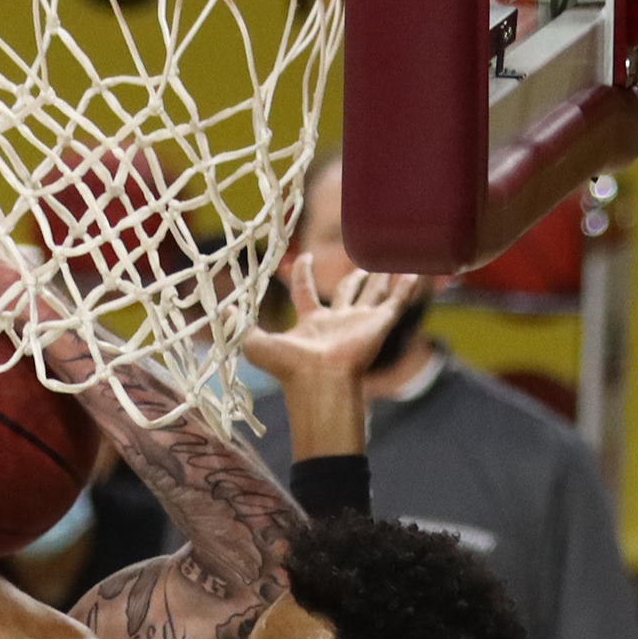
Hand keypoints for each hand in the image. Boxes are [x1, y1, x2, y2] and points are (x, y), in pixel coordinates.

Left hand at [243, 256, 421, 385]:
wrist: (319, 381)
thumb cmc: (289, 368)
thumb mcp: (256, 343)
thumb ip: (240, 325)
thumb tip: (222, 310)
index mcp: (310, 323)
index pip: (307, 293)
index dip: (304, 274)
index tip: (303, 256)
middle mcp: (337, 322)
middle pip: (348, 294)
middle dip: (354, 279)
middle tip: (361, 262)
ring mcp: (359, 324)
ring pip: (374, 296)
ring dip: (383, 280)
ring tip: (393, 263)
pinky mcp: (378, 325)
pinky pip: (396, 302)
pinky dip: (406, 288)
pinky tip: (415, 272)